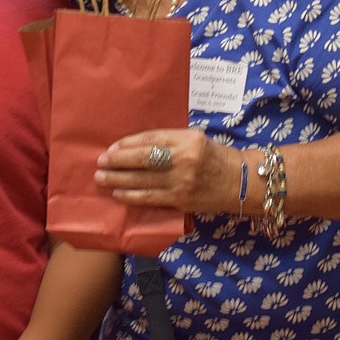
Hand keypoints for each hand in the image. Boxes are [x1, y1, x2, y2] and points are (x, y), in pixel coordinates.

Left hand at [94, 128, 238, 213]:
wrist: (240, 182)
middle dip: (118, 161)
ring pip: (143, 180)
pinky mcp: (181, 199)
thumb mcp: (193, 139)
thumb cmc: (212, 156)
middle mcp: (184, 159)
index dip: (128, 144)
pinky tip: (118, 193)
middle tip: (100, 162)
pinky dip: (132, 196)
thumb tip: (132, 146)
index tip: (111, 147)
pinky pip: (151, 198)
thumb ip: (167, 140)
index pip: (150, 139)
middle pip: (143, 159)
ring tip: (101, 178)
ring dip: (118, 180)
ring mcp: (182, 181)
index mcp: (186, 139)